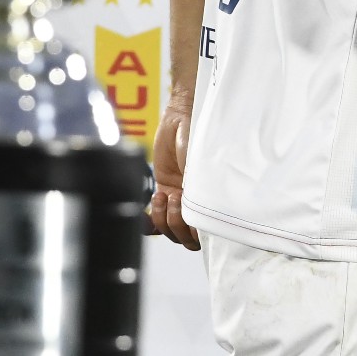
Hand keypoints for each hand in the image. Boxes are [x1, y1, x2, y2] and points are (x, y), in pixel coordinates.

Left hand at [147, 93, 199, 249]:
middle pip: (187, 238)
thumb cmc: (198, 136)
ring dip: (164, 220)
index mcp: (211, 199)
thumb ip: (197, 188)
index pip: (208, 233)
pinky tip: (145, 214)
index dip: (198, 231)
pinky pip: (154, 221)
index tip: (193, 216)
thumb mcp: (200, 163)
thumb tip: (192, 210)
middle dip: (179, 225)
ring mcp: (179, 201)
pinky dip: (148, 223)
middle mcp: (196, 205)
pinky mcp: (163, 193)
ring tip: (163, 196)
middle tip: (176, 199)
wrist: (181, 117)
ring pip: (170, 232)